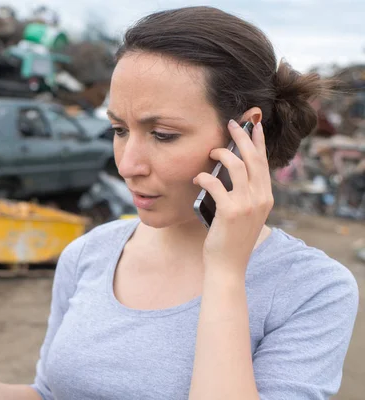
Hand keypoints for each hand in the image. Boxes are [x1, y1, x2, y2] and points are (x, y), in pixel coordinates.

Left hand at [193, 120, 273, 275]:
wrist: (228, 266)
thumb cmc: (231, 240)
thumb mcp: (245, 215)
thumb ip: (244, 194)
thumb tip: (230, 170)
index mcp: (266, 198)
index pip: (264, 163)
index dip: (259, 142)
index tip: (254, 125)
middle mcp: (261, 198)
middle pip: (253, 158)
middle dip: (242, 137)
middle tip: (230, 124)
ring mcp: (247, 205)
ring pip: (237, 166)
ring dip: (222, 154)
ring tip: (211, 151)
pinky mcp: (230, 211)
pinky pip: (216, 184)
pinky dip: (205, 177)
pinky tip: (197, 177)